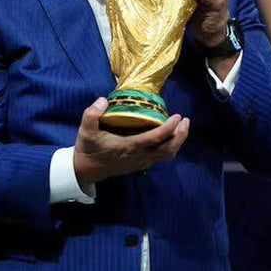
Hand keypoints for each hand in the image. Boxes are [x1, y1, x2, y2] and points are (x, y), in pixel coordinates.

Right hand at [72, 98, 189, 189]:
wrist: (85, 170)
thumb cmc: (88, 149)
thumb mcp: (85, 130)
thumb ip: (92, 114)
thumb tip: (103, 100)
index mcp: (129, 147)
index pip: (155, 138)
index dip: (169, 128)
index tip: (177, 116)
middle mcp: (139, 156)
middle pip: (168, 150)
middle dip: (181, 136)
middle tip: (185, 121)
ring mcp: (140, 162)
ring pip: (166, 155)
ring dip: (177, 142)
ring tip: (181, 127)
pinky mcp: (139, 165)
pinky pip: (160, 157)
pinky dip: (169, 147)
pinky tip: (168, 136)